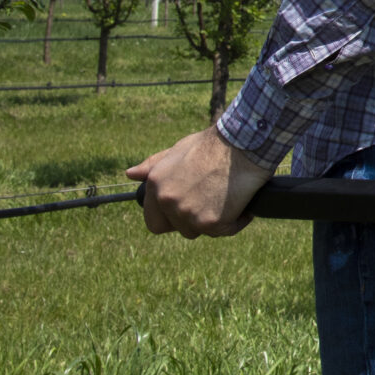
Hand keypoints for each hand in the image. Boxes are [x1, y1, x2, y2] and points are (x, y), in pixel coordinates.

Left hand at [128, 128, 272, 237]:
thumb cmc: (213, 144)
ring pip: (201, 231)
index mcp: (156, 185)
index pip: (154, 222)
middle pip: (179, 229)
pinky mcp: (211, 222)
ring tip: (227, 197)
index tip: (187, 210)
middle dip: (194, 220)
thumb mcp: (178, 150)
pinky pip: (225, 230)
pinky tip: (242, 203)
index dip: (171, 219)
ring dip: (214, 219)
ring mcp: (188, 214)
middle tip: (211, 201)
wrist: (243, 144)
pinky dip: (236, 220)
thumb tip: (130, 174)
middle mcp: (168, 201)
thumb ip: (154, 166)